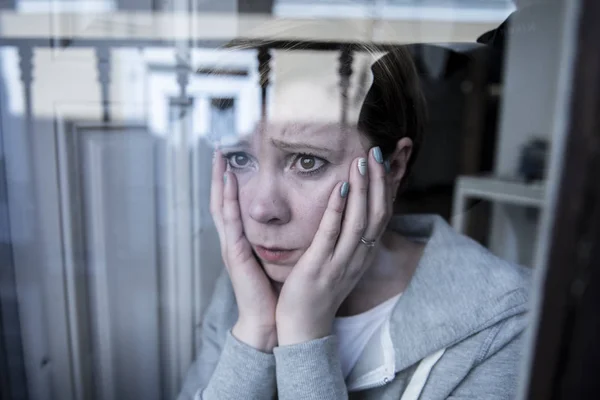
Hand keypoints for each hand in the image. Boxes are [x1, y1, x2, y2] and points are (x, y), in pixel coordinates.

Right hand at [210, 151, 277, 351]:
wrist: (269, 321)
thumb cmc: (274, 292)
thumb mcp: (276, 260)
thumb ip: (277, 241)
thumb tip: (292, 222)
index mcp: (244, 241)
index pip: (234, 205)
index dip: (231, 182)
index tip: (234, 159)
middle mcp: (234, 240)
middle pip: (222, 200)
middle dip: (220, 175)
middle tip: (219, 149)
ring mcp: (231, 246)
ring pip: (221, 205)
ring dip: (219, 180)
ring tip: (220, 157)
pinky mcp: (234, 253)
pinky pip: (230, 221)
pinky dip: (228, 199)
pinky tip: (230, 180)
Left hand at [275, 147, 391, 344]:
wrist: (303, 327)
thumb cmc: (318, 291)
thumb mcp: (340, 262)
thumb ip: (346, 238)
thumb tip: (349, 209)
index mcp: (363, 254)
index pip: (381, 215)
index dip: (384, 187)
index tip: (380, 160)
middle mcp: (358, 257)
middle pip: (376, 214)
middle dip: (377, 181)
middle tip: (375, 152)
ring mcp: (340, 262)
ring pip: (359, 221)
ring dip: (362, 189)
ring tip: (361, 161)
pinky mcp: (319, 267)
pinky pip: (332, 235)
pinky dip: (337, 210)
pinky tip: (339, 188)